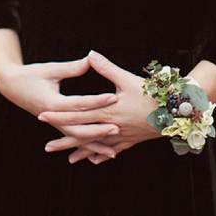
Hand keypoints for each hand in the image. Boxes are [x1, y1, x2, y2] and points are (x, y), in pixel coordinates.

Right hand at [0, 55, 120, 158]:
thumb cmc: (31, 75)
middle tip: (117, 129)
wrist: (12, 86)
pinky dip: (85, 146)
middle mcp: (53, 118)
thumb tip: (91, 59)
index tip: (113, 97)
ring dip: (94, 145)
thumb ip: (71, 67)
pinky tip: (99, 153)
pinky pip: (73, 138)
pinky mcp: (56, 125)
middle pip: (78, 129)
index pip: (79, 104)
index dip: (97, 101)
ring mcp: (54, 124)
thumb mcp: (50, 69)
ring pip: (76, 138)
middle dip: (98, 131)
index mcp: (52, 103)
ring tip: (113, 152)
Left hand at [38, 50, 160, 163]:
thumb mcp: (126, 78)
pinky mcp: (131, 140)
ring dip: (81, 151)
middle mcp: (112, 126)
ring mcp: (121, 136)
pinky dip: (103, 154)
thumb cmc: (150, 94)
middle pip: (83, 134)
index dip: (59, 115)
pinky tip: (95, 161)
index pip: (77, 113)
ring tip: (68, 159)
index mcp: (107, 110)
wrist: (173, 112)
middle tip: (47, 147)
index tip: (42, 116)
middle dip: (64, 140)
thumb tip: (90, 54)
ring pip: (97, 146)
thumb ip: (106, 68)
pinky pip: (113, 149)